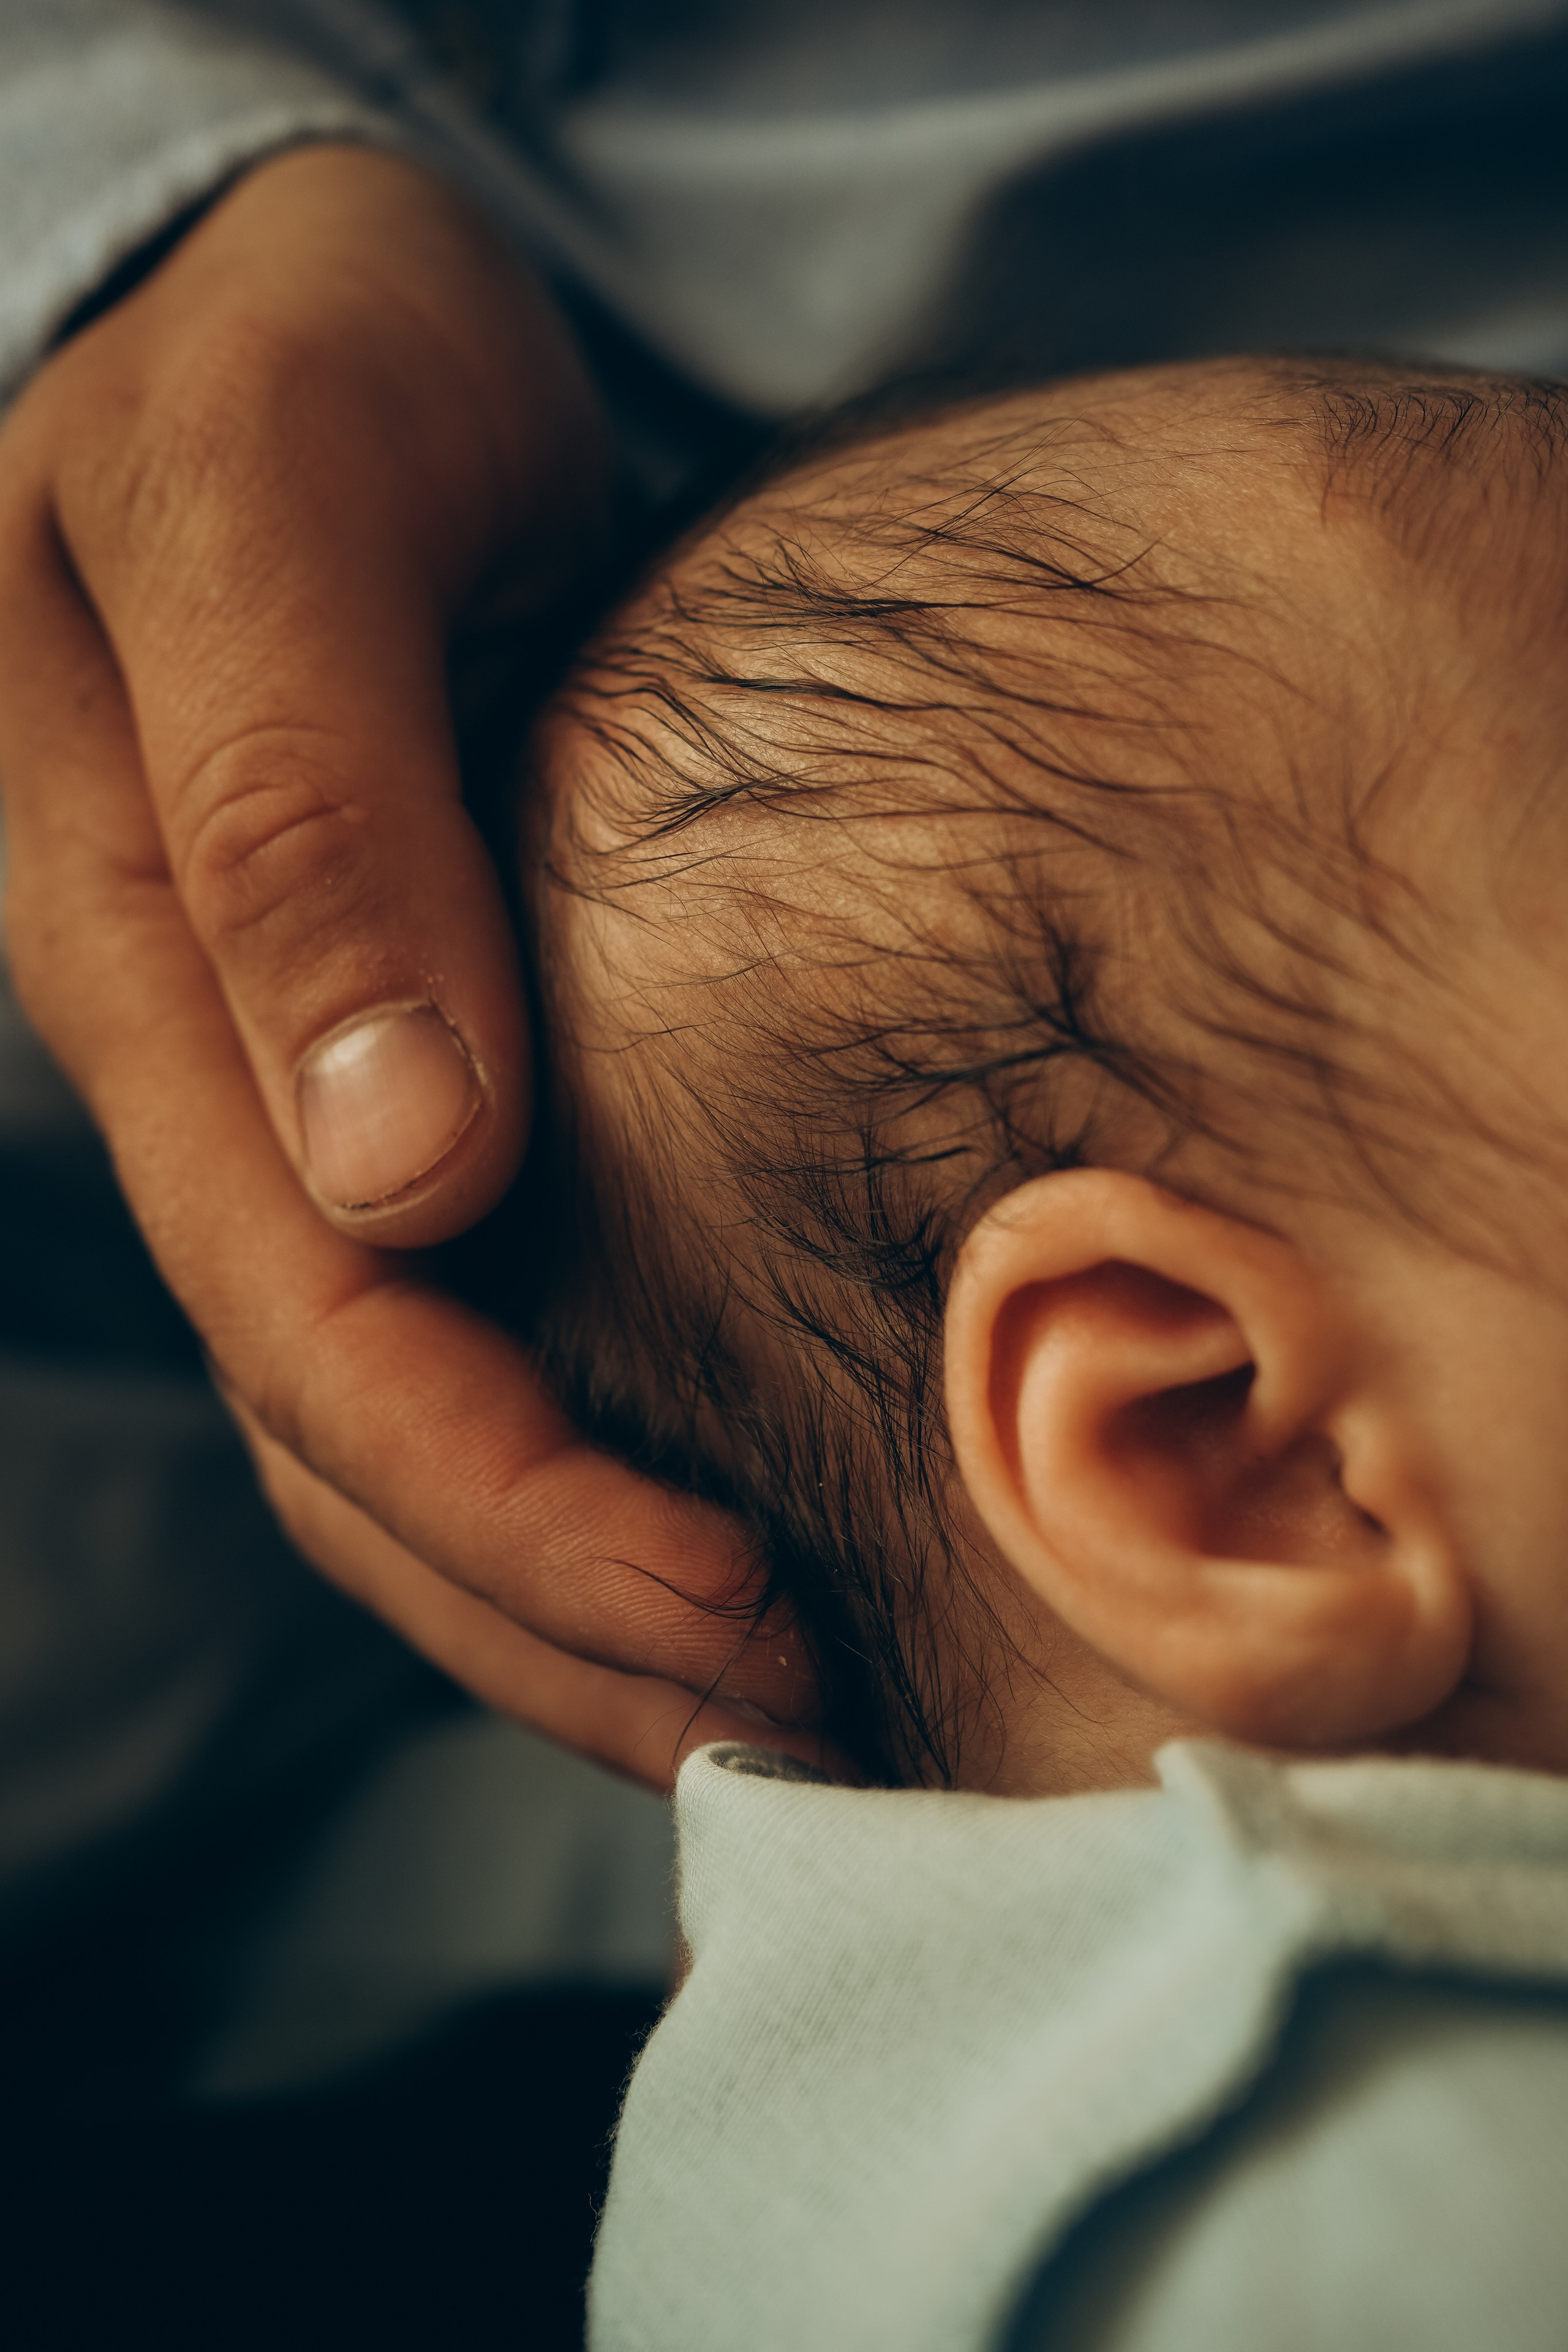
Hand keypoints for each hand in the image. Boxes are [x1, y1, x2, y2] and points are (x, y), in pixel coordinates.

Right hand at [0, 145, 821, 1783]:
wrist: (318, 323)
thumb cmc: (295, 353)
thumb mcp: (277, 497)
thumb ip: (302, 802)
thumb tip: (397, 1159)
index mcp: (136, 961)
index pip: (304, 1312)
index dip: (503, 1494)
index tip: (727, 1603)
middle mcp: (209, 1069)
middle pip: (348, 1420)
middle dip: (554, 1599)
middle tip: (797, 1714)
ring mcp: (294, 1081)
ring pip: (390, 1413)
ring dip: (559, 1588)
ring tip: (769, 1701)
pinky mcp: (407, 1060)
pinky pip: (457, 1313)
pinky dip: (577, 1453)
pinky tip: (713, 1521)